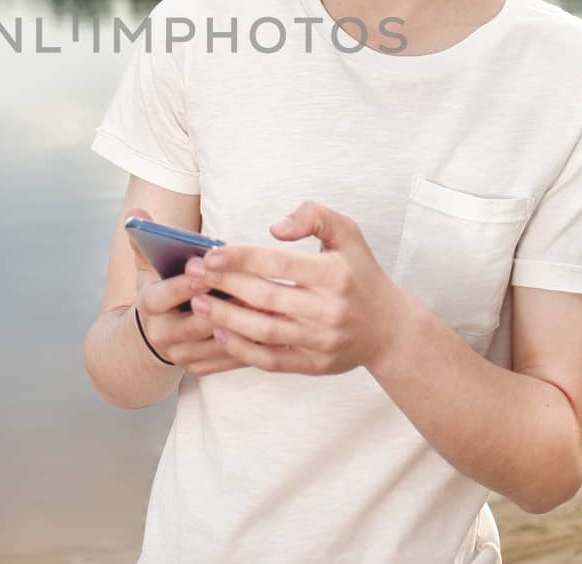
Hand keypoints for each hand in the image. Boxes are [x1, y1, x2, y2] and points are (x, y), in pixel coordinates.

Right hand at [126, 209, 255, 377]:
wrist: (155, 336)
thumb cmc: (161, 291)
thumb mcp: (148, 268)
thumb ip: (144, 240)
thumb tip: (136, 214)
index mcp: (149, 306)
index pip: (162, 297)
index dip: (182, 286)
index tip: (203, 272)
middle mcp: (162, 334)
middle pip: (194, 324)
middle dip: (221, 308)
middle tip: (251, 292)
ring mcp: (181, 355)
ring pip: (215, 345)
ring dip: (242, 329)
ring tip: (268, 311)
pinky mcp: (198, 368)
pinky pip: (226, 361)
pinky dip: (248, 347)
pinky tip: (270, 333)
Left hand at [184, 200, 402, 375]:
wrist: (389, 329)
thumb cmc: (361, 274)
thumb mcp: (348, 233)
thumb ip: (313, 216)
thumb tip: (275, 229)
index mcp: (335, 274)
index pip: (278, 264)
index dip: (240, 258)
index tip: (210, 254)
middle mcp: (329, 309)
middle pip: (265, 297)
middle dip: (223, 285)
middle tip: (192, 275)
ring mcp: (321, 341)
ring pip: (263, 331)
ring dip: (225, 317)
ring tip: (198, 304)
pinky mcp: (313, 365)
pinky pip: (270, 359)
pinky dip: (241, 348)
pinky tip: (219, 332)